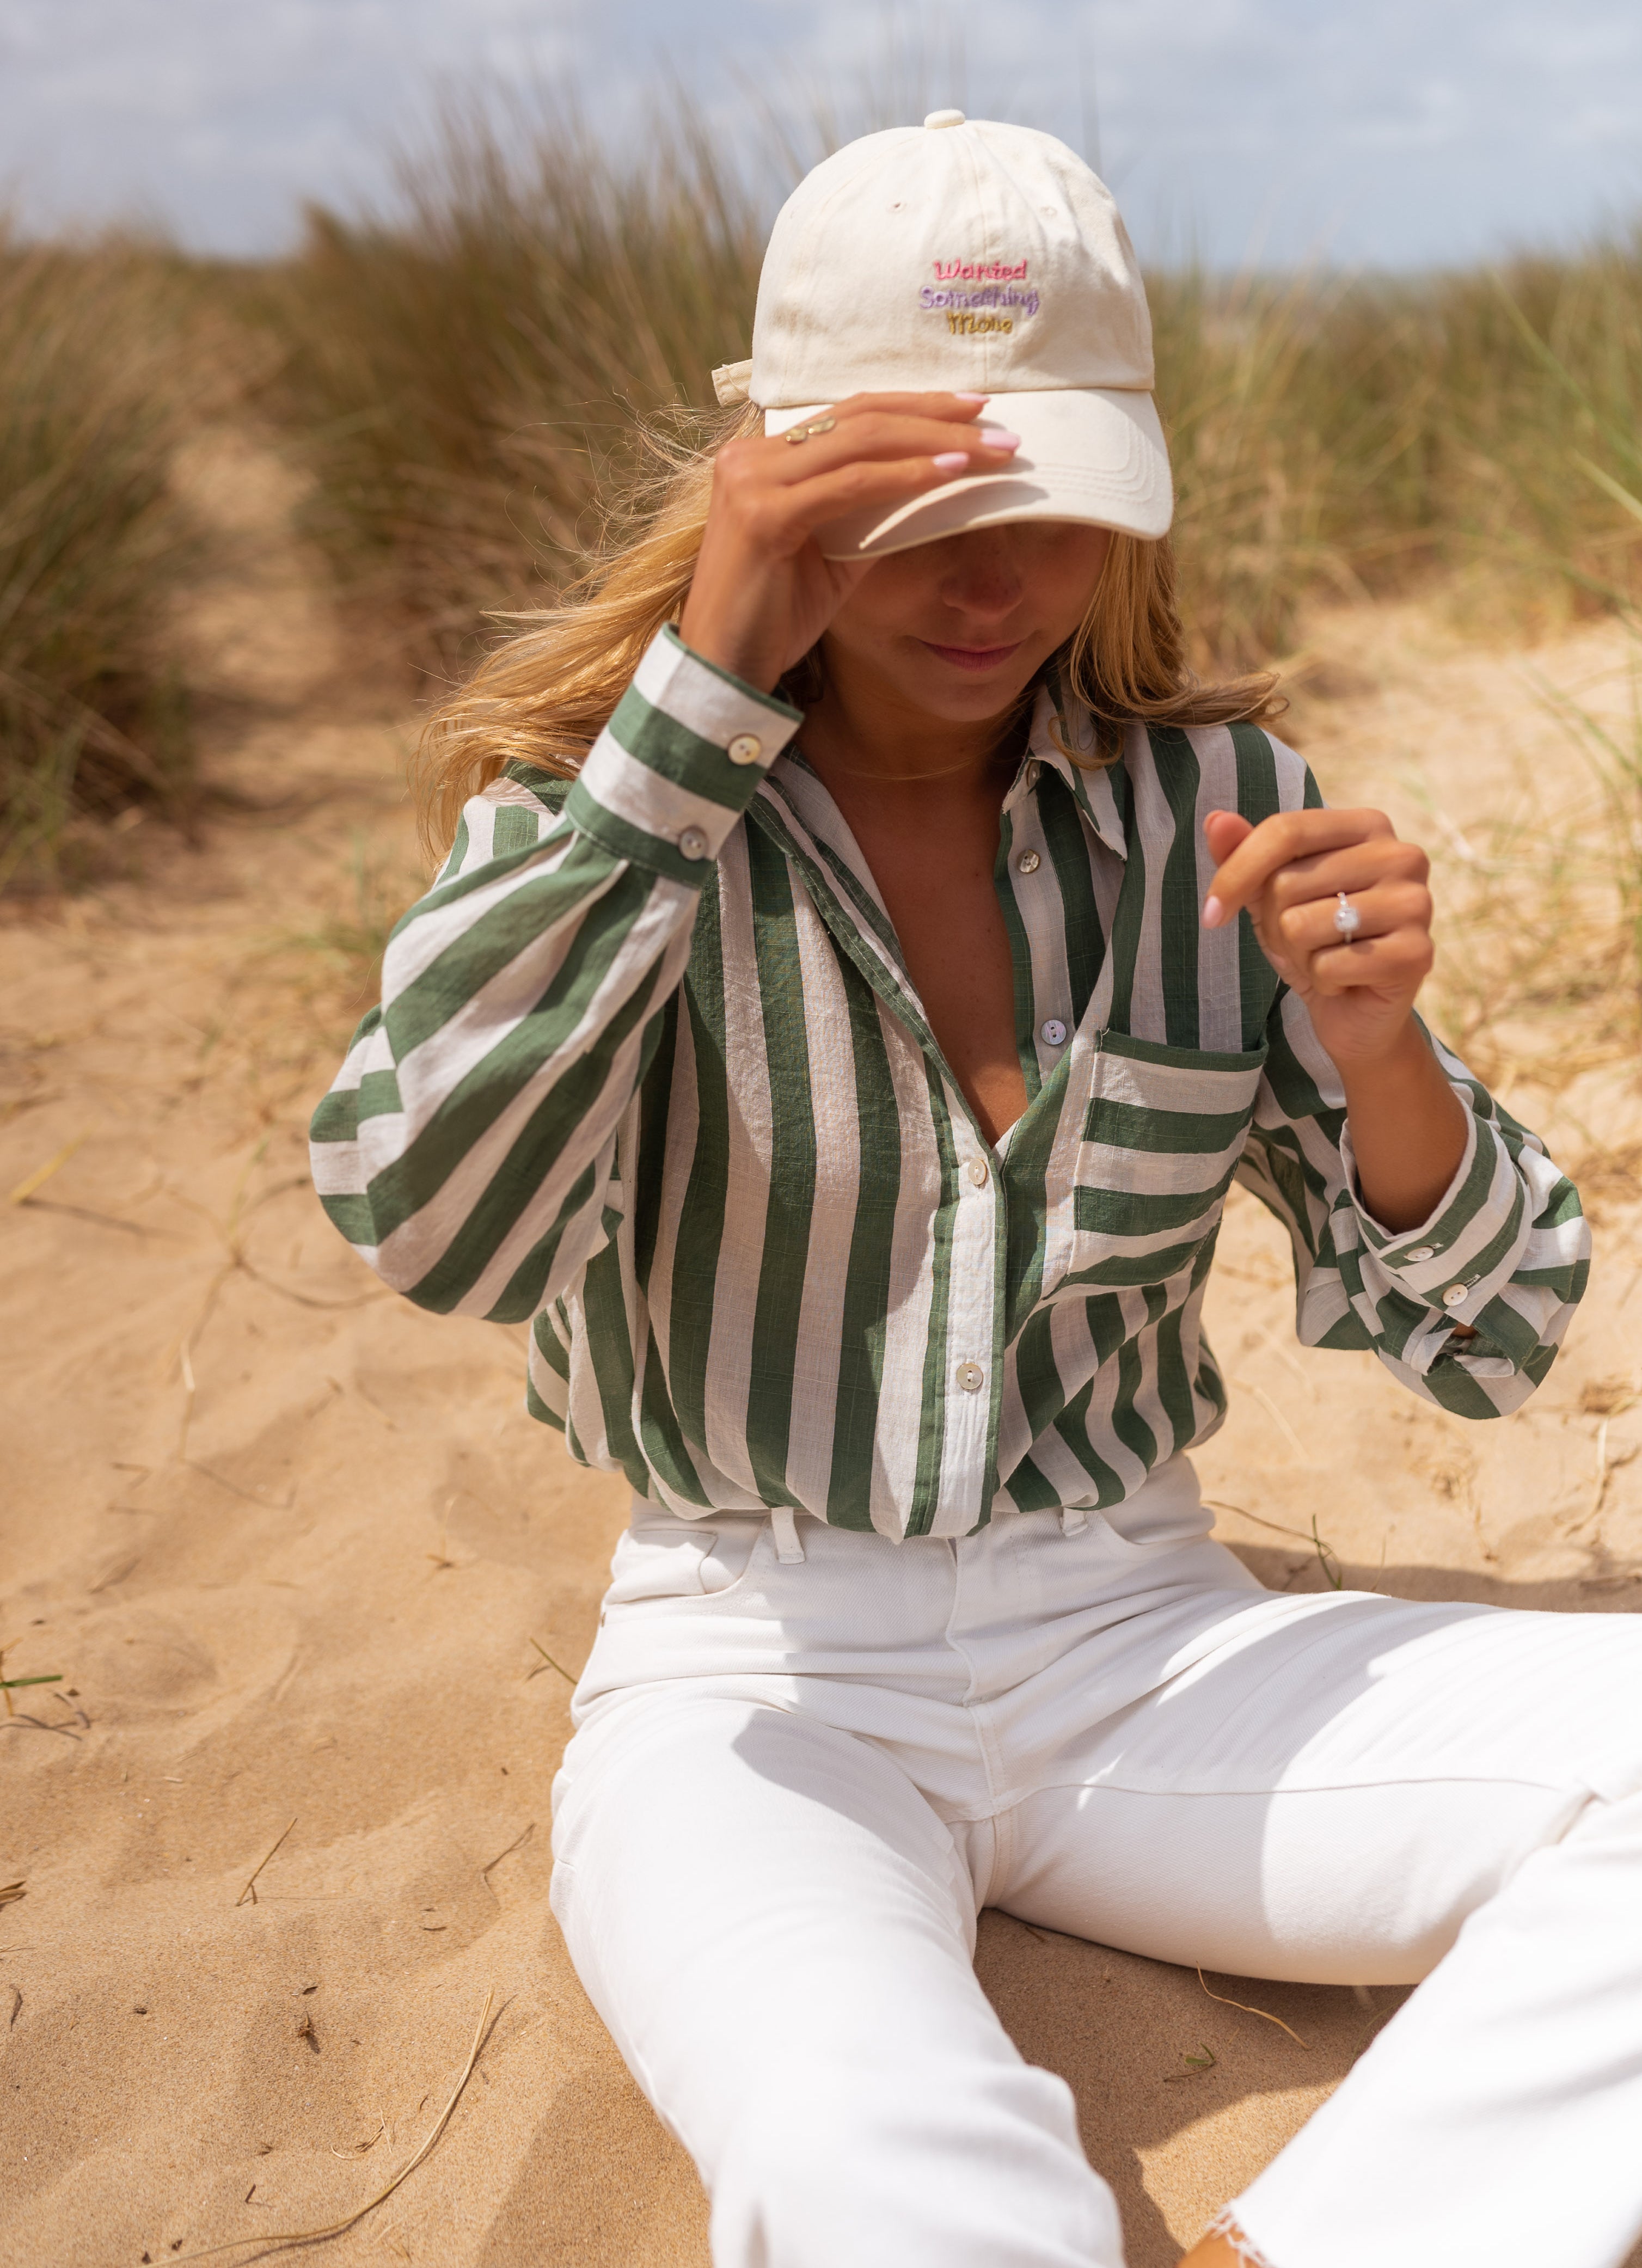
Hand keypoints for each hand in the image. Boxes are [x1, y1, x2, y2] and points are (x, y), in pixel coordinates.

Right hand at [677, 393, 1019, 691]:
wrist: (724, 669)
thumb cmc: (778, 617)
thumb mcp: (834, 553)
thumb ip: (869, 513)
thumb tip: (934, 483)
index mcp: (763, 457)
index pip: (850, 415)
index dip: (914, 406)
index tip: (971, 409)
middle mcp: (750, 456)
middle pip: (860, 416)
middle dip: (935, 415)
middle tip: (996, 420)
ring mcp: (752, 481)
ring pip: (861, 442)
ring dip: (935, 442)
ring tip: (990, 450)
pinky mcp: (762, 516)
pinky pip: (850, 486)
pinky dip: (905, 478)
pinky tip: (949, 475)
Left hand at [1201, 806, 1434, 1069]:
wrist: (1356, 1011)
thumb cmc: (1313, 941)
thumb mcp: (1270, 896)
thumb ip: (1244, 854)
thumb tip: (1215, 820)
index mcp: (1367, 826)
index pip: (1285, 830)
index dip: (1235, 873)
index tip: (1211, 913)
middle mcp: (1400, 855)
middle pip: (1287, 882)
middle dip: (1276, 924)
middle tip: (1304, 941)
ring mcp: (1415, 903)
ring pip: (1301, 925)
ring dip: (1298, 955)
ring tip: (1326, 958)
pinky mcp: (1417, 953)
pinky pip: (1329, 965)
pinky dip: (1323, 981)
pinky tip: (1346, 981)